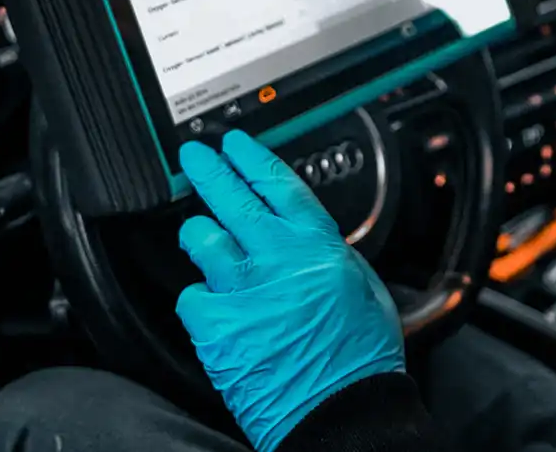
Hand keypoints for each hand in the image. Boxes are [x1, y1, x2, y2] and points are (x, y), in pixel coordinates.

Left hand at [173, 132, 404, 451]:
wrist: (339, 411)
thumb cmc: (358, 360)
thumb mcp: (364, 288)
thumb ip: (330, 254)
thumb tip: (310, 238)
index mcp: (317, 246)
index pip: (276, 183)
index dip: (251, 157)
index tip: (235, 144)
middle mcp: (276, 259)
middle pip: (230, 197)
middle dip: (208, 170)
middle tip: (195, 157)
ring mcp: (240, 290)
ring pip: (201, 238)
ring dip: (200, 236)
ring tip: (201, 238)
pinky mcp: (214, 325)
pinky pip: (191, 295)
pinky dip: (199, 299)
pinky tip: (215, 308)